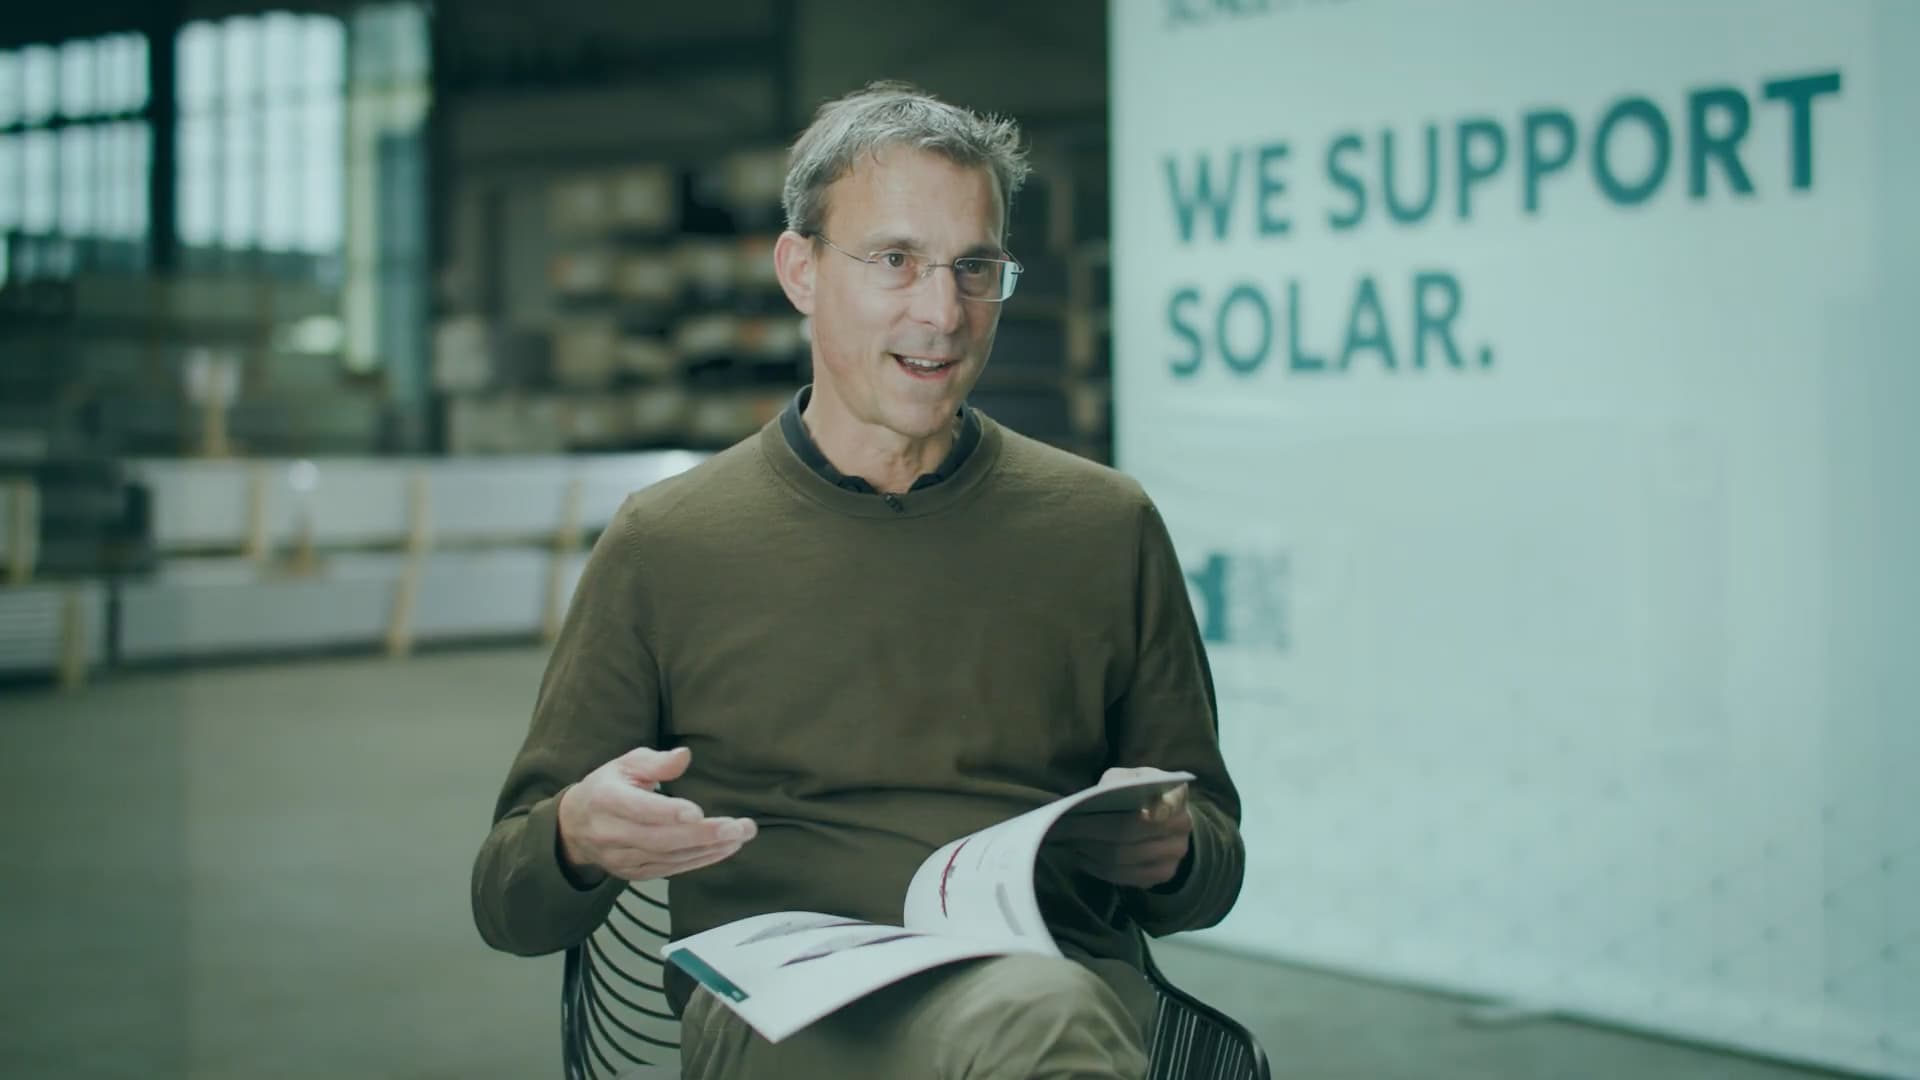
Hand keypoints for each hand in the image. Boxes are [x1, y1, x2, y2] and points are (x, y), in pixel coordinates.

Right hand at [557, 746, 755, 882]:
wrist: (576, 826)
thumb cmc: (609, 786)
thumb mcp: (626, 764)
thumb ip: (656, 761)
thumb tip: (684, 756)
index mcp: (605, 799)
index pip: (638, 809)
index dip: (667, 812)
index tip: (698, 812)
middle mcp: (610, 833)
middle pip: (660, 838)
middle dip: (703, 834)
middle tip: (740, 827)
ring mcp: (621, 858)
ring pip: (668, 857)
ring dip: (708, 849)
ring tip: (740, 836)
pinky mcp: (633, 873)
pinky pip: (670, 869)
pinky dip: (700, 860)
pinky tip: (724, 849)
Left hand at [1045, 766, 1191, 888]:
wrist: (1159, 819)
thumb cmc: (1137, 793)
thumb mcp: (1129, 777)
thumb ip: (1117, 782)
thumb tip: (1094, 799)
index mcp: (1176, 793)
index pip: (1173, 799)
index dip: (1163, 807)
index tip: (1147, 813)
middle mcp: (1182, 825)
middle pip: (1134, 831)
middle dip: (1094, 829)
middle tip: (1066, 826)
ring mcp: (1175, 854)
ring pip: (1126, 857)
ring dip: (1092, 850)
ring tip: (1069, 842)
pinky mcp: (1162, 875)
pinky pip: (1126, 877)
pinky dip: (1099, 868)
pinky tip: (1082, 857)